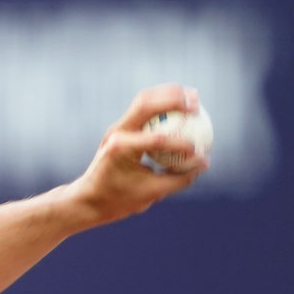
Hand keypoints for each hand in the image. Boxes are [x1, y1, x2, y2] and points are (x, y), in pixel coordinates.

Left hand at [66, 83, 207, 226]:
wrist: (89, 198)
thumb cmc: (119, 199)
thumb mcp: (151, 193)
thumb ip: (179, 178)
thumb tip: (204, 163)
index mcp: (120, 149)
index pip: (156, 140)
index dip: (181, 143)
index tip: (199, 152)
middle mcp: (116, 133)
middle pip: (145, 104)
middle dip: (173, 99)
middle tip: (197, 104)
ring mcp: (117, 127)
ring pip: (143, 100)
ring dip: (168, 94)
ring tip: (193, 96)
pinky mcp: (120, 127)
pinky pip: (143, 109)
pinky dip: (162, 103)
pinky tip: (183, 106)